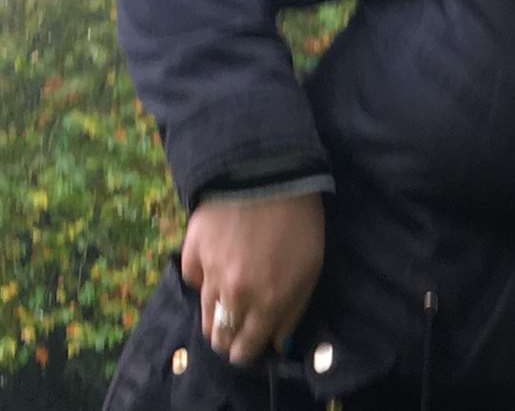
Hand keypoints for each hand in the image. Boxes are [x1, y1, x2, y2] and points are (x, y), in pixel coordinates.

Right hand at [181, 193, 324, 365]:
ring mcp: (209, 276)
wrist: (267, 177)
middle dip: (229, 339)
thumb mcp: (310, 270)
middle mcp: (234, 296)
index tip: (250, 347)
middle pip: (218, 338)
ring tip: (228, 306)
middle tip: (239, 328)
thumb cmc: (298, 224)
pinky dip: (203, 279)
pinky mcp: (190, 255)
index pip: (245, 349)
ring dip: (216, 317)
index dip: (247, 352)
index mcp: (268, 303)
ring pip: (203, 315)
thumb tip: (276, 343)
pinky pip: (193, 280)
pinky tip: (217, 266)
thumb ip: (292, 312)